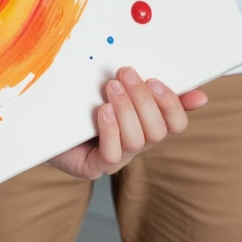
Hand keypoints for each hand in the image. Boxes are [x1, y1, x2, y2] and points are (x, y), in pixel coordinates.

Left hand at [48, 66, 206, 180]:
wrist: (42, 118)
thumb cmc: (81, 100)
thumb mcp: (118, 86)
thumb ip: (150, 87)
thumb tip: (199, 95)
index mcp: (146, 123)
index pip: (176, 123)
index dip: (173, 104)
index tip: (157, 80)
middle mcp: (136, 143)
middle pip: (158, 131)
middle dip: (144, 100)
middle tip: (125, 74)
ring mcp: (116, 158)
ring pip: (138, 141)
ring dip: (126, 110)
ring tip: (110, 87)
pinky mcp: (93, 167)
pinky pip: (112, 155)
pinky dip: (110, 131)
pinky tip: (102, 111)